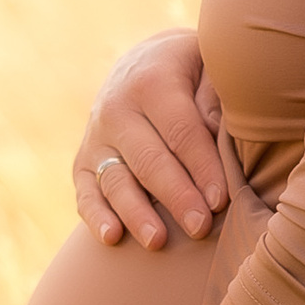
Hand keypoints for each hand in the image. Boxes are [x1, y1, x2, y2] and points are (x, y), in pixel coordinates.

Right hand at [77, 26, 227, 249]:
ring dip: (136, 213)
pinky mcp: (84, 160)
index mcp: (152, 81)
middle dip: (175, 196)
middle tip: (199, 227)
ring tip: (158, 242)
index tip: (221, 200)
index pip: (181, 132)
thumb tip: (214, 130)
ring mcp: (96, 136)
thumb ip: (214, 96)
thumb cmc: (193, 71)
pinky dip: (95, 215)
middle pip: (148, 160)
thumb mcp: (209, 66)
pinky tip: (112, 237)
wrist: (145, 62)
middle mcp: (117, 108)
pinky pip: (86, 191)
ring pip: (115, 180)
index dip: (202, 168)